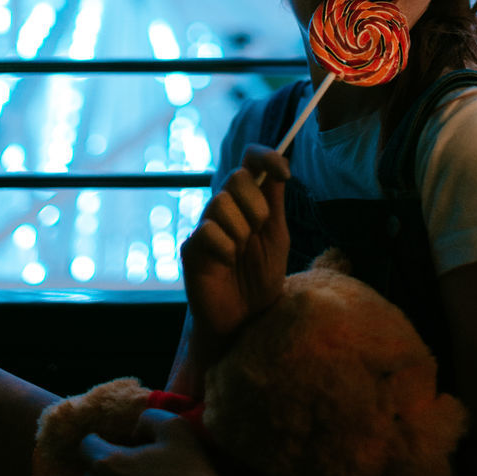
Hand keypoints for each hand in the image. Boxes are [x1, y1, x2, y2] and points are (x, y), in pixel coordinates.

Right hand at [181, 144, 289, 342]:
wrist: (246, 319)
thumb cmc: (263, 277)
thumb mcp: (277, 237)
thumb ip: (274, 202)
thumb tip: (281, 164)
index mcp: (249, 200)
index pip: (250, 159)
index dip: (266, 157)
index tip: (284, 173)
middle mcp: (225, 206)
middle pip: (236, 176)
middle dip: (256, 206)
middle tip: (258, 233)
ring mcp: (206, 224)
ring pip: (221, 203)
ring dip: (241, 232)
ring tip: (241, 254)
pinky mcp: (191, 246)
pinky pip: (208, 231)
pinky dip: (225, 249)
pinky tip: (226, 264)